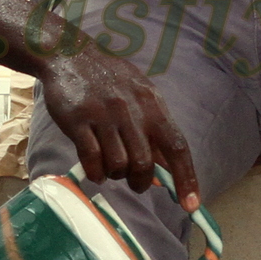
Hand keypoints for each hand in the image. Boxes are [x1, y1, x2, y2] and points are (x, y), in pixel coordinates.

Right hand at [37, 45, 200, 208]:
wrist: (69, 54)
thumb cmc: (110, 80)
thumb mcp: (141, 97)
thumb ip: (154, 132)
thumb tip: (163, 174)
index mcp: (153, 105)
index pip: (177, 147)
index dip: (186, 178)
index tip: (191, 205)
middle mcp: (132, 110)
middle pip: (144, 164)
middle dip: (140, 182)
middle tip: (134, 181)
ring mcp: (104, 115)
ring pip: (118, 165)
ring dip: (116, 176)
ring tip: (110, 168)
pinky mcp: (78, 120)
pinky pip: (92, 160)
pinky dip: (96, 173)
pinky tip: (95, 171)